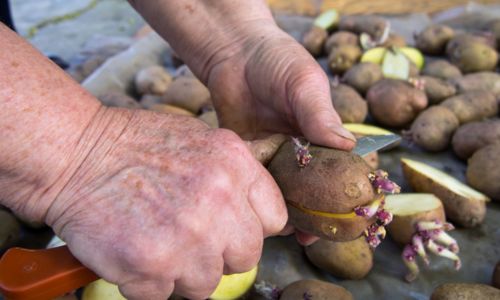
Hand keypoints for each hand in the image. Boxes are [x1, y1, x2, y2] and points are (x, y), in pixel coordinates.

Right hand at [44, 107, 286, 299]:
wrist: (77, 155)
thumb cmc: (135, 146)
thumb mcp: (201, 141)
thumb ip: (236, 176)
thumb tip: (256, 213)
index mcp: (235, 166)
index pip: (274, 219)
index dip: (250, 227)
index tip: (230, 228)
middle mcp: (219, 201)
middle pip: (245, 257)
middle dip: (218, 253)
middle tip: (188, 237)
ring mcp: (188, 237)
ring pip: (205, 284)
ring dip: (181, 271)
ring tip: (156, 241)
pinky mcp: (152, 266)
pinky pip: (163, 295)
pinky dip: (147, 282)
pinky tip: (134, 251)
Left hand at [203, 21, 356, 243]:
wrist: (234, 54)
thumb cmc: (277, 61)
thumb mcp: (304, 83)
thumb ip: (320, 114)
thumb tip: (346, 147)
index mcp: (323, 133)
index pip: (343, 168)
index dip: (349, 192)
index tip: (353, 216)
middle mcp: (301, 149)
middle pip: (314, 188)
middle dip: (317, 214)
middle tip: (314, 236)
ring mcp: (275, 154)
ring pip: (284, 190)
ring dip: (287, 211)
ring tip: (289, 233)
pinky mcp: (249, 155)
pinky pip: (256, 181)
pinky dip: (259, 197)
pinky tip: (259, 212)